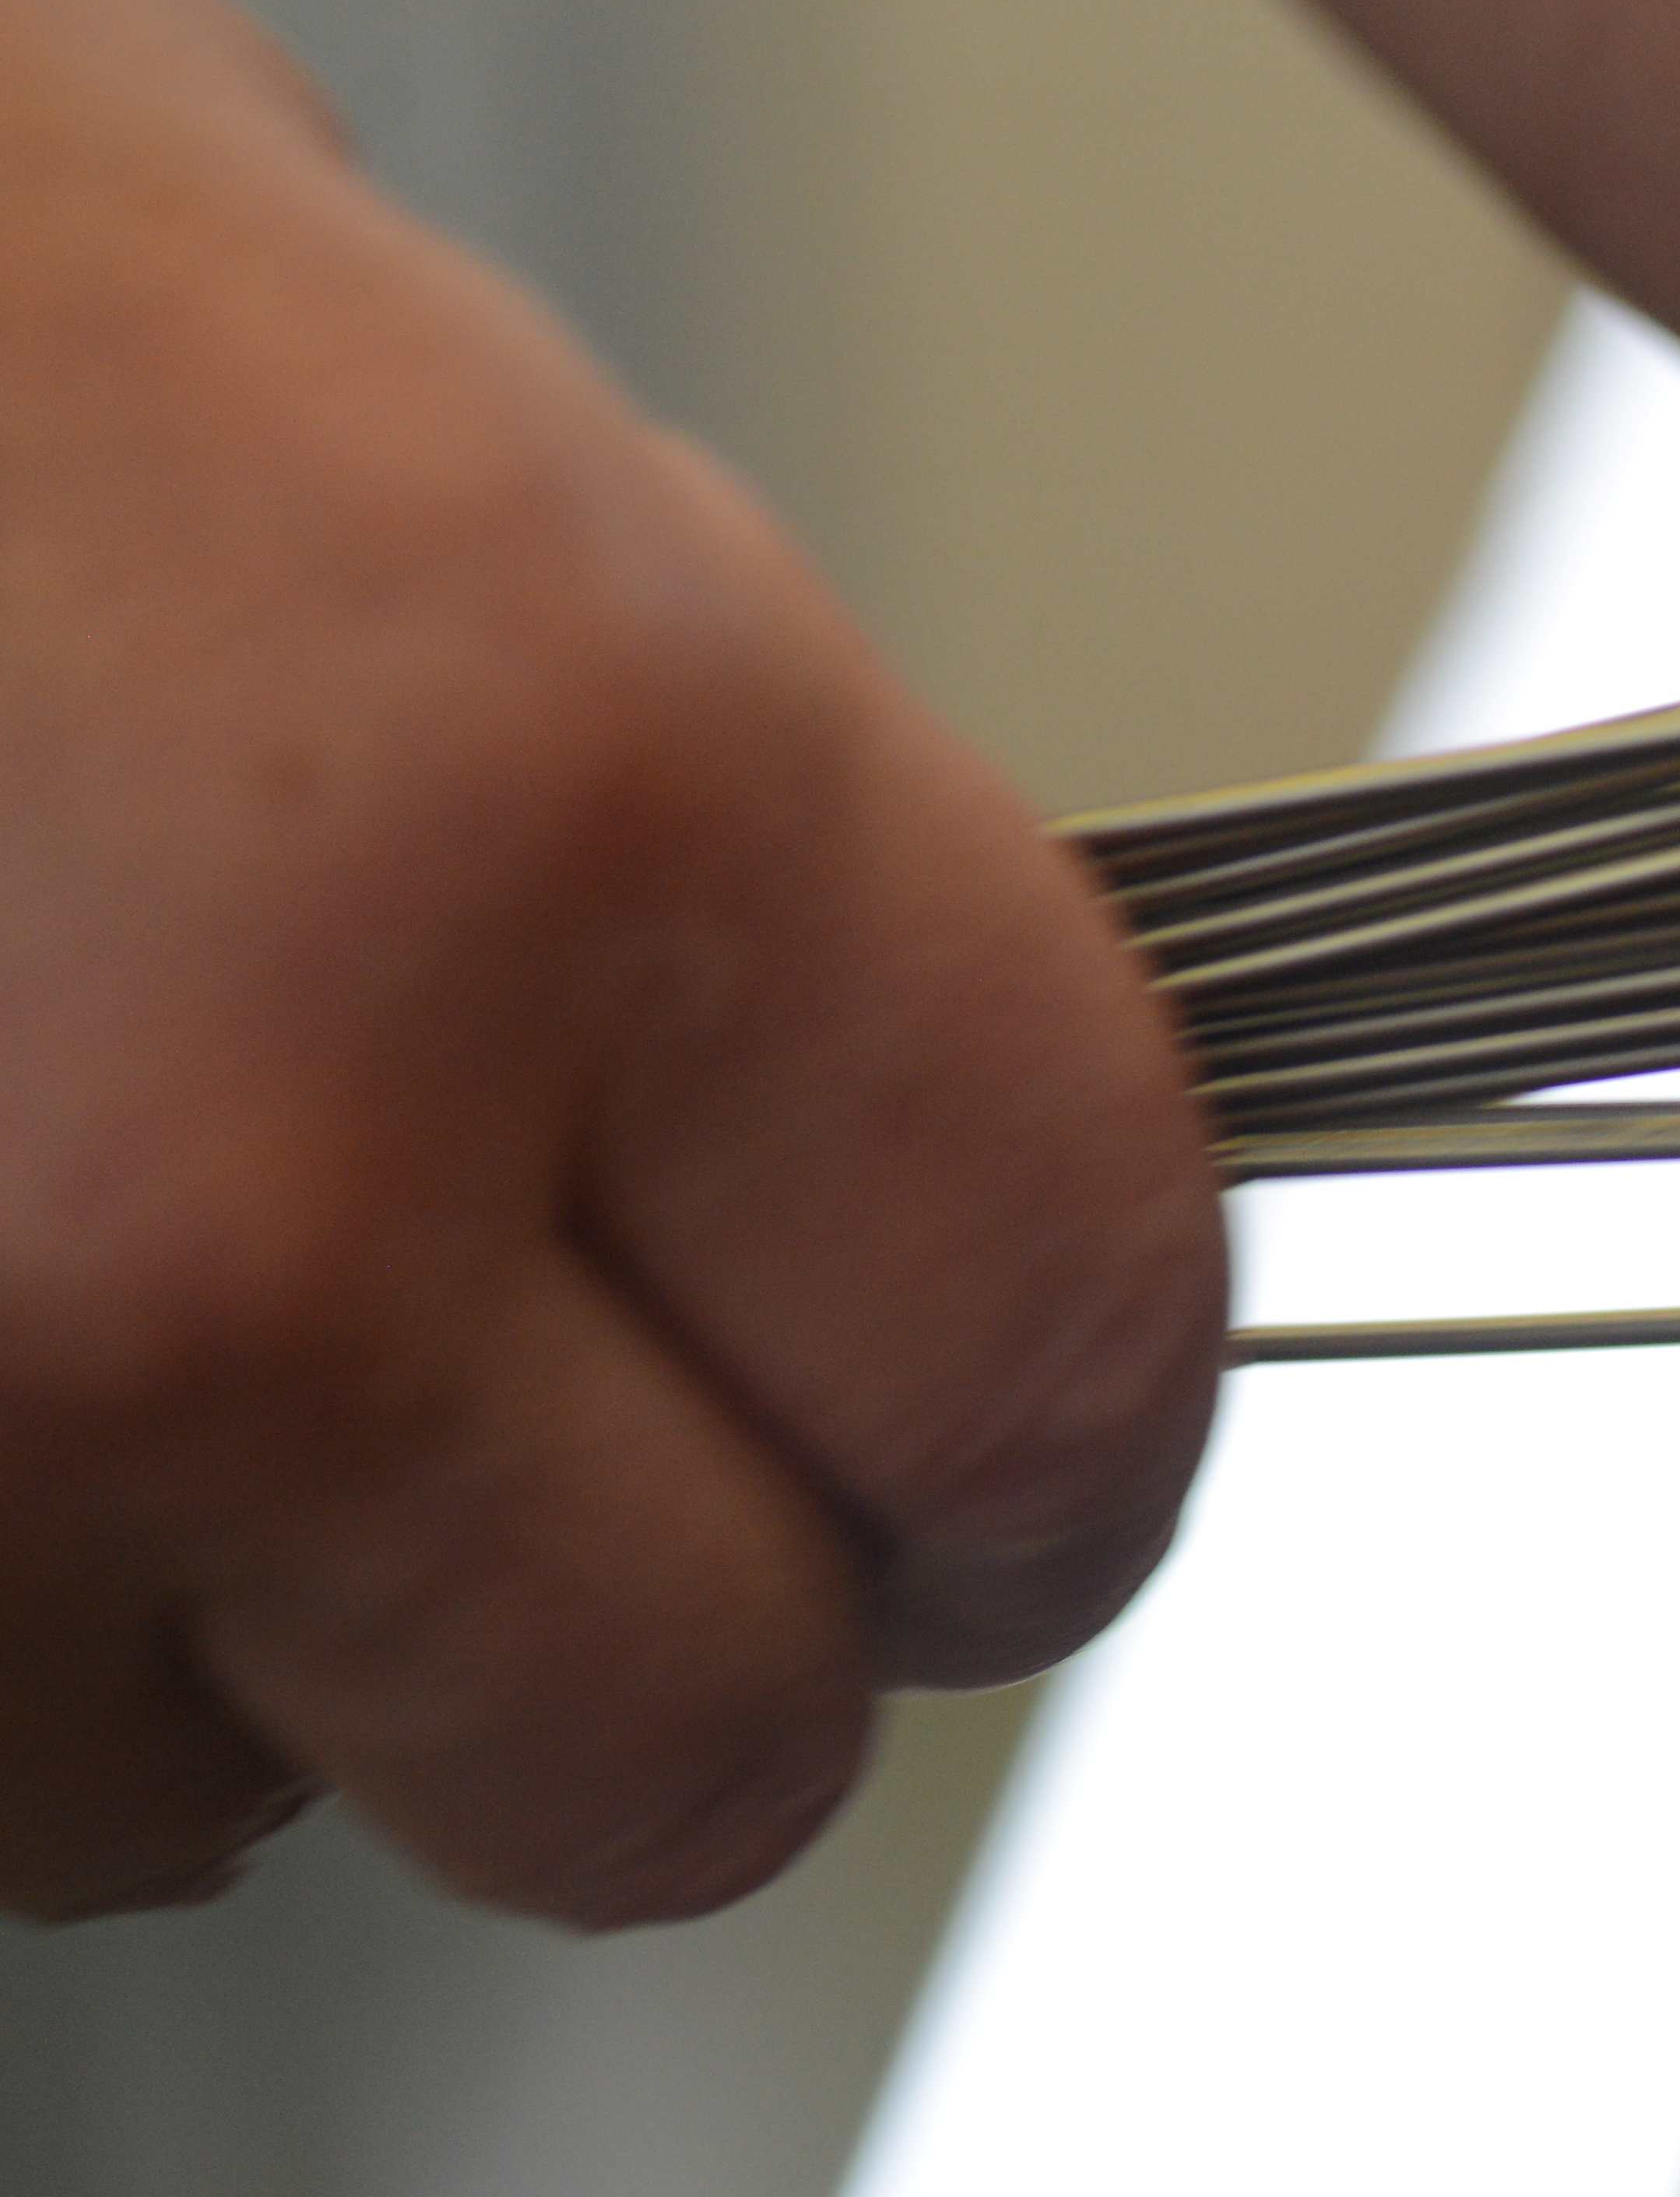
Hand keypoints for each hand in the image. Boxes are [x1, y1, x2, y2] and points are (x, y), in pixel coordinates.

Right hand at [0, 0, 1222, 1923]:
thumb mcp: (392, 392)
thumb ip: (680, 828)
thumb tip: (851, 1130)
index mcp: (583, 774)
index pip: (1061, 1340)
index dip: (1047, 1443)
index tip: (986, 1454)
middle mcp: (252, 1167)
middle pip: (694, 1738)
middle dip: (653, 1649)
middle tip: (545, 1468)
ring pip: (224, 1804)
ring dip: (198, 1629)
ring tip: (37, 1246)